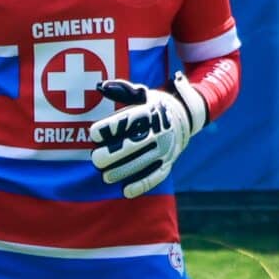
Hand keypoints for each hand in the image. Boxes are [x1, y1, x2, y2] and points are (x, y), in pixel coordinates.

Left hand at [90, 73, 208, 198]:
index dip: (110, 127)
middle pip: (134, 145)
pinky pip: (156, 176)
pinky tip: (126, 191)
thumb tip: (101, 86)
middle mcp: (159, 131)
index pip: (128, 121)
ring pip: (143, 163)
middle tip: (96, 159)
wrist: (186, 116)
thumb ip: (122, 90)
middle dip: (113, 153)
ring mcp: (165, 149)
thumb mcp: (142, 93)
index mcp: (150, 113)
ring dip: (123, 171)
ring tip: (105, 176)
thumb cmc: (153, 105)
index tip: (93, 133)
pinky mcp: (168, 162)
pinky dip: (141, 185)